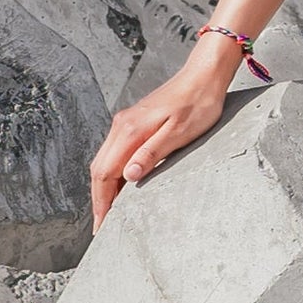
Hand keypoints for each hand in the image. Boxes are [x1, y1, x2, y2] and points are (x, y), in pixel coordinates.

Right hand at [90, 49, 238, 225]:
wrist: (204, 75)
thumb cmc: (198, 103)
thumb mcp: (179, 133)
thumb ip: (151, 154)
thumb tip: (128, 176)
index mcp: (130, 130)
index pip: (105, 173)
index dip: (101, 202)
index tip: (101, 225)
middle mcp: (121, 126)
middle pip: (99, 169)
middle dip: (98, 200)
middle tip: (101, 227)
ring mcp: (125, 123)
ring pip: (105, 161)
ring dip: (104, 188)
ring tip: (108, 212)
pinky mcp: (134, 123)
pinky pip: (114, 153)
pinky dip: (112, 174)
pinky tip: (121, 185)